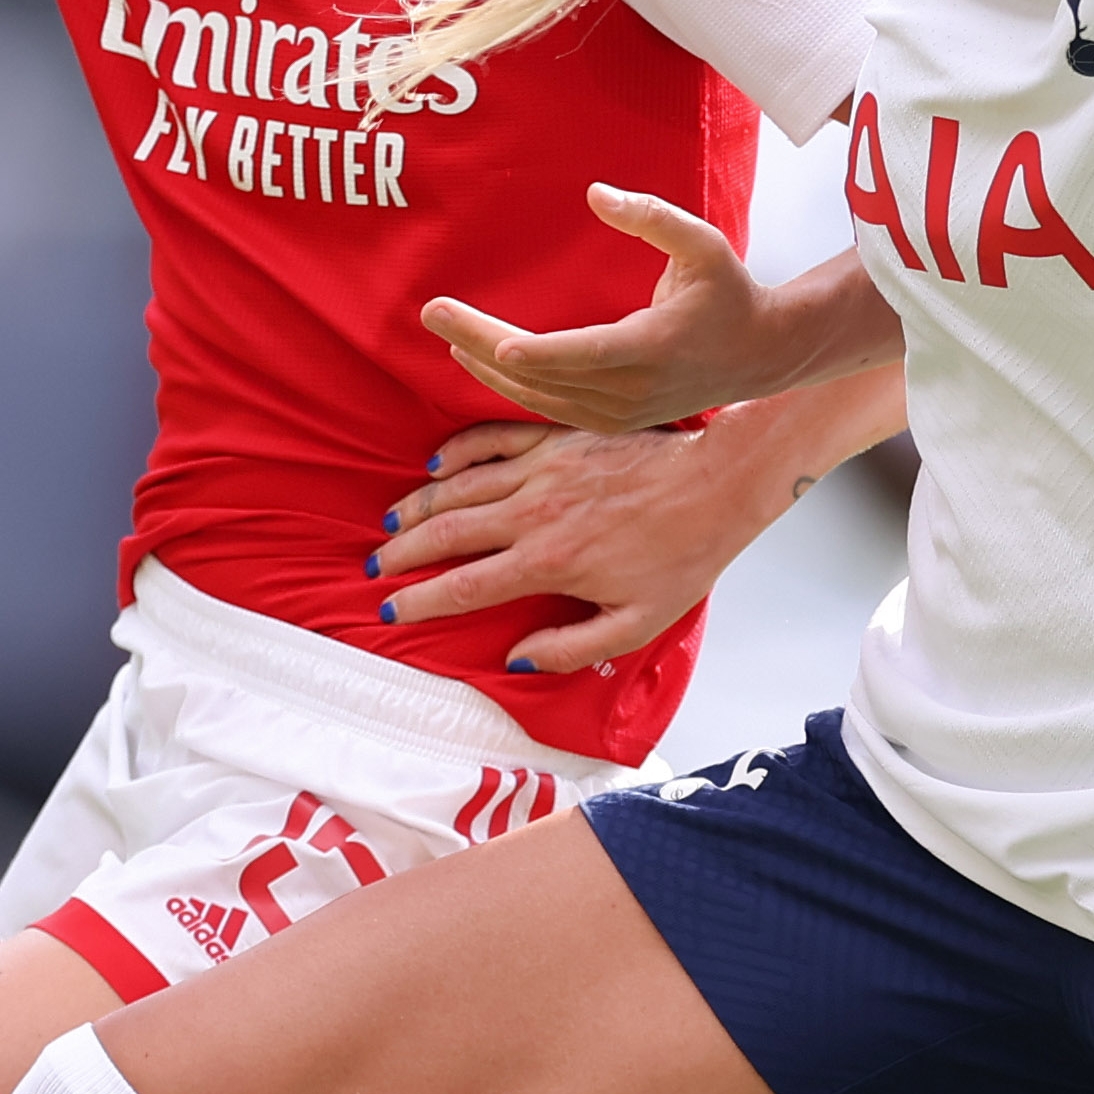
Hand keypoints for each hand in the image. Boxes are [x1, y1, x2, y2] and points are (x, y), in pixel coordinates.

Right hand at [375, 420, 795, 674]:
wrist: (716, 481)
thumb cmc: (683, 555)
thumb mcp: (637, 623)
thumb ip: (573, 648)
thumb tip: (518, 658)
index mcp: (547, 563)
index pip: (464, 587)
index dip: (420, 601)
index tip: (392, 610)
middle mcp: (533, 512)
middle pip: (446, 534)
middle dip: (403, 554)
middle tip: (377, 567)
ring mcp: (542, 467)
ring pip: (459, 486)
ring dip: (418, 506)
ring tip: (392, 522)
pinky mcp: (557, 435)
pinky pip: (491, 438)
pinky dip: (458, 451)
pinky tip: (438, 465)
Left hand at [426, 186, 789, 430]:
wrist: (761, 355)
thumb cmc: (730, 292)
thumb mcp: (703, 243)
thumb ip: (651, 217)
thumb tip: (595, 193)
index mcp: (651, 348)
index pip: (581, 354)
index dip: (532, 351)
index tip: (487, 338)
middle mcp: (632, 390)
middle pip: (544, 375)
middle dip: (481, 345)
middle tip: (434, 315)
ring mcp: (621, 413)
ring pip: (541, 398)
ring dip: (489, 370)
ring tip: (448, 335)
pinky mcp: (614, 422)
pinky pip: (552, 409)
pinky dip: (514, 389)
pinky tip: (483, 363)